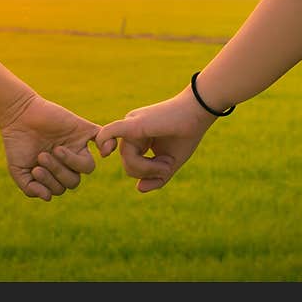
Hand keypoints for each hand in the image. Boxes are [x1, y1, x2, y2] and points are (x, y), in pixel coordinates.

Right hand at [0, 93, 99, 200]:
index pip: (61, 188)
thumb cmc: (17, 143)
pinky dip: (107, 144)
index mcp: (54, 172)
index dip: (49, 183)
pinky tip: (102, 151)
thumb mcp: (18, 170)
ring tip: (56, 150)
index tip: (36, 170)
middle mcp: (68, 161)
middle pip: (74, 181)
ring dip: (71, 162)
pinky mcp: (84, 130)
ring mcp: (78, 146)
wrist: (19, 115)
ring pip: (88, 167)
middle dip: (58, 172)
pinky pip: (104, 139)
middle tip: (43, 156)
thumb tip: (48, 197)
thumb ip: (30, 188)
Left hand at [96, 88, 216, 191]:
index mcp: (138, 137)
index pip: (132, 163)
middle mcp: (130, 131)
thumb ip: (155, 177)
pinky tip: (105, 153)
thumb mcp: (171, 162)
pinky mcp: (131, 124)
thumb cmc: (187, 134)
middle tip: (167, 166)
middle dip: (147, 172)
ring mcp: (130, 125)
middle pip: (127, 163)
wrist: (198, 113)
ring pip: (126, 159)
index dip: (146, 172)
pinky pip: (107, 134)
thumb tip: (139, 188)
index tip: (164, 169)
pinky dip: (104, 143)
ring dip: (146, 168)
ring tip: (166, 163)